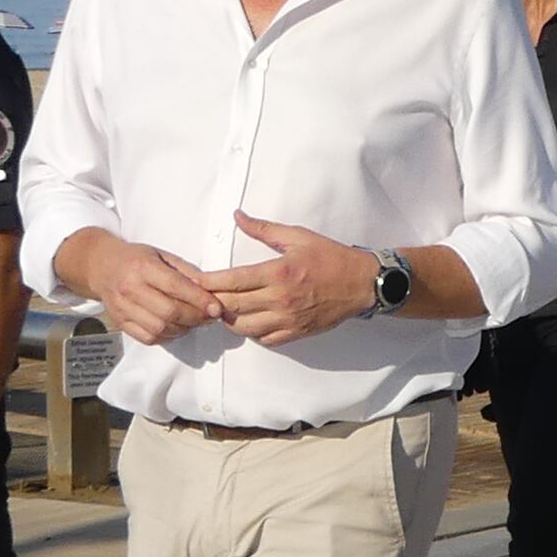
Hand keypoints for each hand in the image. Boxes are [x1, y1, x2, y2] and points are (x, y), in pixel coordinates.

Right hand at [84, 237, 219, 346]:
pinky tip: (175, 327)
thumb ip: (186, 273)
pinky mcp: (120, 322)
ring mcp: (123, 308)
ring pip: (160, 328)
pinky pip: (149, 337)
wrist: (101, 266)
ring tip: (193, 322)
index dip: (200, 300)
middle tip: (208, 317)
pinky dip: (167, 336)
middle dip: (195, 318)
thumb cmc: (134, 259)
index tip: (216, 308)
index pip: (176, 287)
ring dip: (183, 329)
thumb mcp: (161, 255)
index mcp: (142, 267)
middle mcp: (130, 288)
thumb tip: (210, 290)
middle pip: (170, 312)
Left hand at [213, 212, 375, 345]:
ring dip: (229, 320)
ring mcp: (288, 319)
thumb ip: (264, 229)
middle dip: (212, 302)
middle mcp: (281, 299)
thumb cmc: (331, 258)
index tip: (195, 280)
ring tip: (223, 309)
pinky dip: (251, 332)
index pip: (233, 281)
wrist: (362, 284)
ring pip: (244, 328)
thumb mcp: (298, 237)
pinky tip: (248, 321)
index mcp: (279, 273)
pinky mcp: (296, 332)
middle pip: (233, 307)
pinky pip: (265, 339)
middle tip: (201, 296)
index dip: (209, 282)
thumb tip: (238, 217)